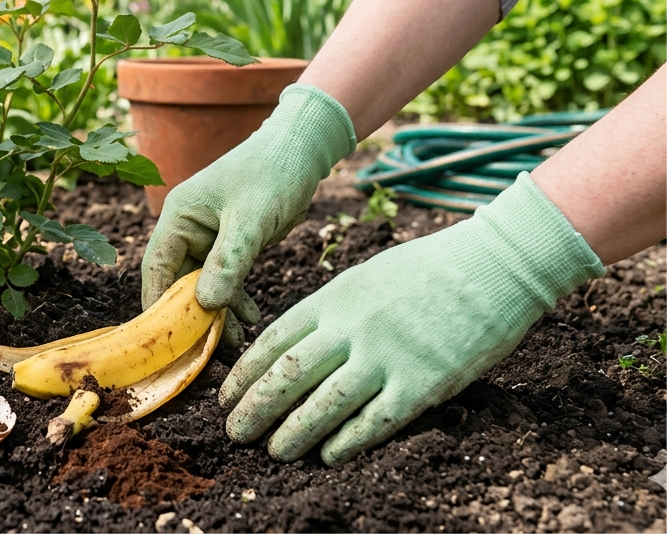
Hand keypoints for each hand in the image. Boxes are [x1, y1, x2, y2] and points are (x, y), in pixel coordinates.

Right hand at [141, 84, 355, 345]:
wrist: (303, 150)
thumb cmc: (274, 173)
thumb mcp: (252, 219)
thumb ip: (229, 261)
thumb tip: (206, 304)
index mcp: (179, 216)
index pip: (156, 267)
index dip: (158, 304)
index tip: (166, 339)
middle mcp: (187, 227)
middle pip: (177, 281)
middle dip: (192, 315)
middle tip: (206, 350)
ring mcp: (207, 236)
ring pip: (202, 285)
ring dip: (217, 312)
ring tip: (235, 342)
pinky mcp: (230, 243)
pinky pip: (224, 279)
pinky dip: (235, 300)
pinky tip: (251, 319)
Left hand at [220, 173, 604, 464]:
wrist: (496, 264)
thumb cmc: (429, 268)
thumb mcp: (365, 276)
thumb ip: (330, 309)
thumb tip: (295, 343)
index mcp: (334, 298)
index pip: (273, 341)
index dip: (244, 373)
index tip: (225, 396)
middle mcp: (352, 328)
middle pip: (288, 375)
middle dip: (255, 408)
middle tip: (234, 432)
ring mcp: (387, 356)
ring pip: (324, 404)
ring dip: (292, 432)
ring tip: (274, 451)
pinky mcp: (424, 383)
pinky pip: (375, 421)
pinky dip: (347, 442)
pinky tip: (328, 457)